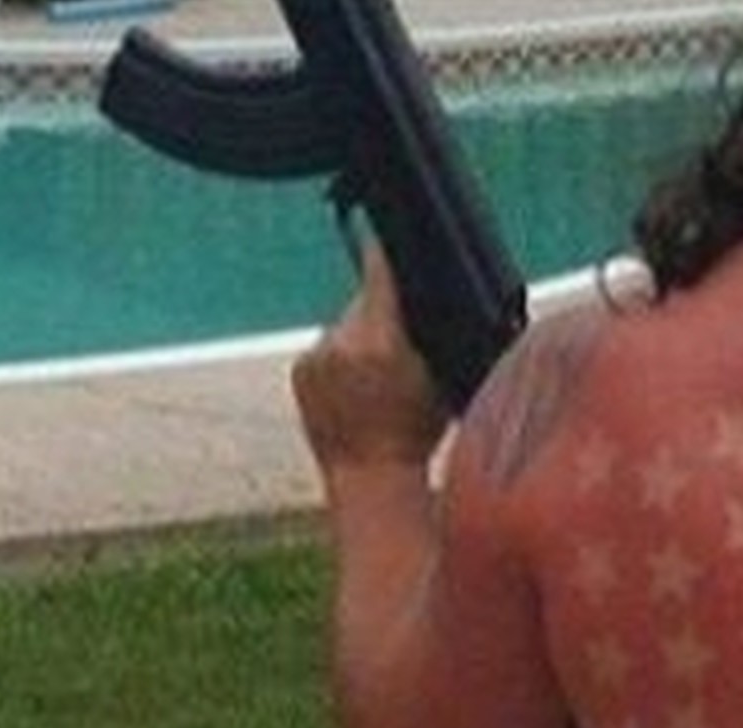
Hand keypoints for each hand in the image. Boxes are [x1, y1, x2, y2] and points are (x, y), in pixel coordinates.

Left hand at [291, 243, 446, 472]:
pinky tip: (355, 388)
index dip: (386, 255)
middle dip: (383, 313)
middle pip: (365, 302)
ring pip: (346, 326)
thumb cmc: (417, 435)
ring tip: (378, 377)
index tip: (385, 236)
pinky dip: (339, 360)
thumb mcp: (441, 378)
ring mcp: (316, 356)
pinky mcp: (301, 370)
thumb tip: (434, 300)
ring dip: (361, 339)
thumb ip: (432, 335)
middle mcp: (341, 341)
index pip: (379, 273)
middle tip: (400, 346)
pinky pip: (326, 349)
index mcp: (381, 340)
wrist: (369, 478)